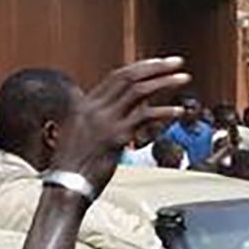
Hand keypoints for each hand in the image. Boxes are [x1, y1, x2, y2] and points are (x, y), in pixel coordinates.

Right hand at [50, 56, 195, 186]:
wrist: (65, 186)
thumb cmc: (73, 165)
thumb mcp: (78, 133)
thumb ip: (95, 117)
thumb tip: (121, 110)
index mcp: (84, 104)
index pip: (116, 76)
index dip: (140, 68)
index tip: (159, 64)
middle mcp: (94, 108)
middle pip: (128, 77)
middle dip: (155, 67)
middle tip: (176, 62)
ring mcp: (105, 121)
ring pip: (138, 91)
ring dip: (164, 82)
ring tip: (183, 78)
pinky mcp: (116, 137)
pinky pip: (144, 117)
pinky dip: (164, 111)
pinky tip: (178, 111)